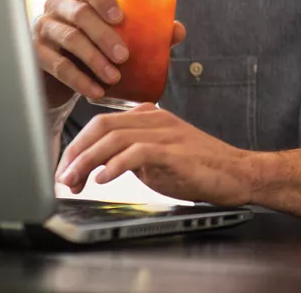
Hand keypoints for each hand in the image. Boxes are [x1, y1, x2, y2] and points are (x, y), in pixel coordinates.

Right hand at [33, 0, 186, 106]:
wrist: (62, 68)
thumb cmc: (96, 40)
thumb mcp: (119, 31)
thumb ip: (147, 28)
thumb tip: (177, 31)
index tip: (121, 18)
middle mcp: (59, 5)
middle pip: (80, 14)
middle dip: (104, 36)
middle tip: (124, 56)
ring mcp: (43, 27)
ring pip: (68, 39)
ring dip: (94, 60)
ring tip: (114, 77)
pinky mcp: (35, 53)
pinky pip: (56, 65)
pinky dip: (79, 79)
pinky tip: (96, 91)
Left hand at [55, 104, 253, 205]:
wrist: (236, 172)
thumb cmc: (198, 167)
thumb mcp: (157, 158)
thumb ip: (130, 154)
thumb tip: (97, 164)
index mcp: (151, 117)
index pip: (103, 123)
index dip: (78, 145)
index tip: (66, 169)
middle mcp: (156, 119)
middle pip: (103, 126)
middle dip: (76, 152)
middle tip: (64, 178)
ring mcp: (167, 133)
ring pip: (114, 137)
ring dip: (88, 161)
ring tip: (76, 182)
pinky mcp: (175, 151)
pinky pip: (137, 152)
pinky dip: (114, 165)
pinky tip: (103, 179)